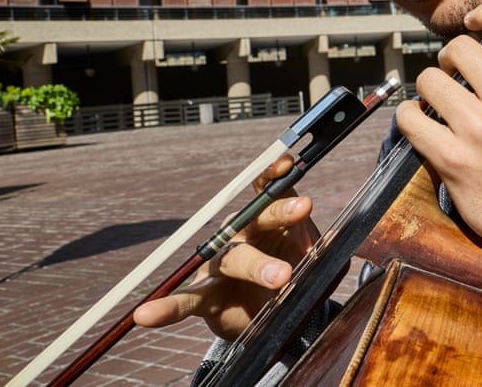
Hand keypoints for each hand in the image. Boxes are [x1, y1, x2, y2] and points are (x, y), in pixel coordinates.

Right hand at [132, 155, 320, 339]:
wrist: (276, 320)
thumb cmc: (297, 281)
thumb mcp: (320, 267)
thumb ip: (328, 255)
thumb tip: (337, 246)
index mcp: (270, 221)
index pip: (272, 188)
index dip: (276, 172)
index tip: (287, 161)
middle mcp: (242, 235)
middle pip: (256, 217)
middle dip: (280, 212)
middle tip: (303, 210)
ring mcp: (221, 264)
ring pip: (233, 258)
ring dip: (257, 265)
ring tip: (281, 278)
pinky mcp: (207, 297)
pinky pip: (185, 300)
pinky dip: (166, 307)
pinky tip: (145, 314)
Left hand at [395, 4, 481, 305]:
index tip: (472, 24)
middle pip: (461, 49)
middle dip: (450, 60)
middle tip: (453, 76)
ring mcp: (481, 132)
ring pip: (430, 80)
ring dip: (428, 89)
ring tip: (437, 104)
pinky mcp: (454, 160)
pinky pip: (412, 119)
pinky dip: (410, 117)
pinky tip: (420, 122)